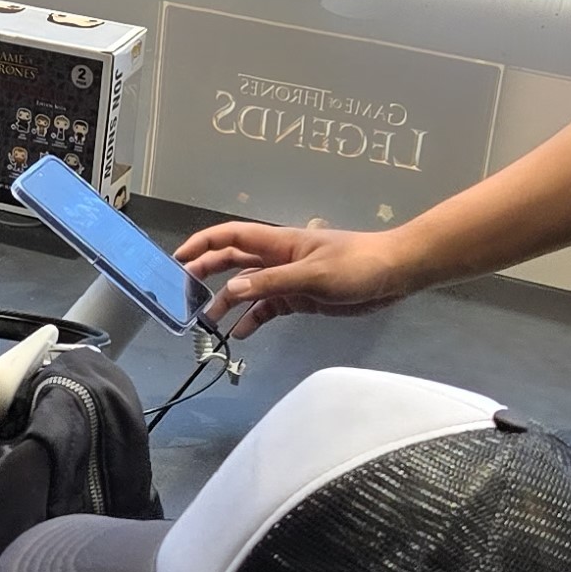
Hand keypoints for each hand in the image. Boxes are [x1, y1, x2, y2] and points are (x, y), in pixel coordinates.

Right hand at [175, 219, 419, 336]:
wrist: (393, 274)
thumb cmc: (356, 265)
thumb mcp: (312, 275)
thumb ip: (271, 283)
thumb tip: (230, 291)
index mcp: (278, 243)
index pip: (231, 237)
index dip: (202, 244)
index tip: (177, 259)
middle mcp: (277, 259)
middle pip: (232, 261)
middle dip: (206, 273)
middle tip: (182, 293)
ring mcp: (288, 279)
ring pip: (247, 289)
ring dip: (227, 302)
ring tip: (207, 322)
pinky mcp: (300, 298)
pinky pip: (268, 308)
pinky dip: (252, 320)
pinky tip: (240, 335)